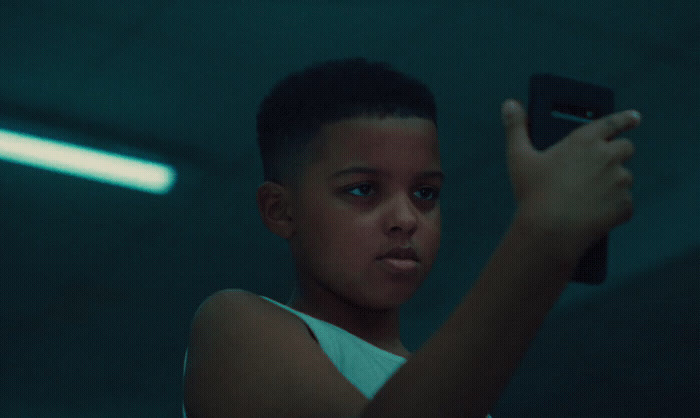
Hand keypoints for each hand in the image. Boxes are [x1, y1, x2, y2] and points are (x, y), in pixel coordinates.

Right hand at [502, 99, 640, 259]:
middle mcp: (607, 156)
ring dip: (613, 184)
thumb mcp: (518, 158)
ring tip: (588, 197)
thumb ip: (515, 128)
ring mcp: (620, 181)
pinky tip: (594, 214)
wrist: (549, 232)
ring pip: (624, 178)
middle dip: (616, 155)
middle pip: (625, 148)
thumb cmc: (532, 193)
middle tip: (597, 169)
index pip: (613, 122)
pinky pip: (624, 205)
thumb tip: (510, 104)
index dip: (625, 118)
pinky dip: (613, 209)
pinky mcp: (625, 205)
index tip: (634, 117)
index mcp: (585, 140)